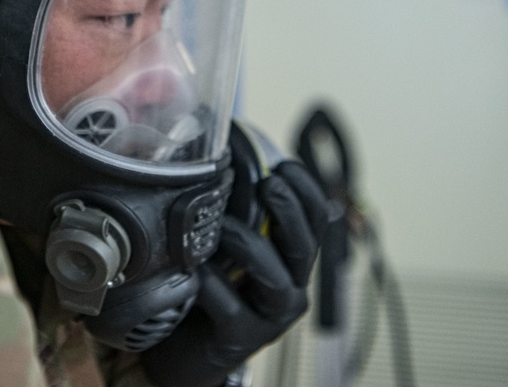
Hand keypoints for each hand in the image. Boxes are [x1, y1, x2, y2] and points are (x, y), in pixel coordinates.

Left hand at [140, 162, 328, 386]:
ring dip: (250, 245)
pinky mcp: (241, 339)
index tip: (286, 166)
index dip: (308, 191)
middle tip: (270, 184)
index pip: (318, 221)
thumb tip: (225, 158)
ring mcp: (269, 317)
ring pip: (276, 278)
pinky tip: (198, 270)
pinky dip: (213, 285)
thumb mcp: (229, 247)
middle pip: (305, 247)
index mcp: (292, 260)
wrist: (190, 349)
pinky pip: (231, 308)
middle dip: (289, 211)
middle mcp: (290, 287)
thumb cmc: (212, 288)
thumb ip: (236, 213)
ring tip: (223, 227)